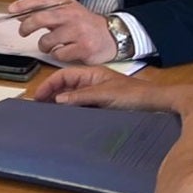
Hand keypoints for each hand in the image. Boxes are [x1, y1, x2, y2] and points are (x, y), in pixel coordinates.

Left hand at [7, 0, 116, 63]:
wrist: (114, 36)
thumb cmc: (86, 25)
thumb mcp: (68, 12)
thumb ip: (46, 12)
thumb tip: (21, 14)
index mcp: (67, 4)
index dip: (24, 4)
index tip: (12, 10)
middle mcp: (72, 15)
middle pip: (41, 18)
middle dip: (27, 26)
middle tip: (23, 31)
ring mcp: (78, 31)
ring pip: (47, 41)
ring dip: (44, 46)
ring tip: (50, 45)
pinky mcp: (83, 47)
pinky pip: (59, 54)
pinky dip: (58, 55)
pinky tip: (65, 51)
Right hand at [34, 66, 164, 108]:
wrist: (155, 102)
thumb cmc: (133, 94)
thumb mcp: (104, 94)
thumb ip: (80, 96)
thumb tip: (58, 99)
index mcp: (91, 74)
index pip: (63, 75)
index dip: (49, 84)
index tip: (38, 96)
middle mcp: (92, 82)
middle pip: (65, 86)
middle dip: (51, 94)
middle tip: (38, 107)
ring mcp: (96, 94)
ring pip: (72, 97)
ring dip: (59, 103)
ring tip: (48, 113)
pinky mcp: (101, 105)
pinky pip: (81, 106)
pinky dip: (70, 110)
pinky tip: (65, 118)